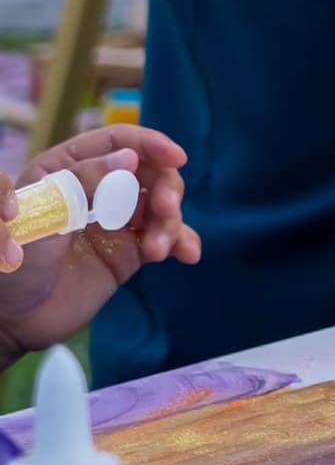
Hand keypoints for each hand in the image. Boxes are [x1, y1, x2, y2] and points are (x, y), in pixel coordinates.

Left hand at [0, 128, 198, 355]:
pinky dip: (181, 241)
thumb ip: (83, 182)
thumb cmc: (13, 264)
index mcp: (68, 169)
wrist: (11, 322)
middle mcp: (97, 189)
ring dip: (170, 222)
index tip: (176, 158)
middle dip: (166, 188)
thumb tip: (130, 157)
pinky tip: (187, 255)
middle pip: (149, 171)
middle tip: (166, 211)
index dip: (150, 144)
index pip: (117, 141)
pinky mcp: (128, 251)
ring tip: (156, 251)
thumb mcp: (44, 215)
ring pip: (161, 203)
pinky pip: (165, 236)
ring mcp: (116, 221)